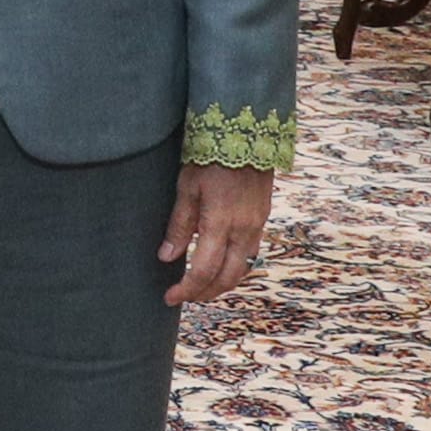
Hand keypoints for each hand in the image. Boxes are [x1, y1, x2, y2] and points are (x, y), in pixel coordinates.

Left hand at [162, 165, 272, 306]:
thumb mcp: (187, 188)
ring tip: (201, 287)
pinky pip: (251, 253)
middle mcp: (244, 230)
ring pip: (242, 268)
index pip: (203, 271)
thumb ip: (179, 225)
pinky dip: (235, 267)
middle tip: (184, 297)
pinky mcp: (262, 218)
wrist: (246, 133)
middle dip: (205, 293)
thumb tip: (167, 257)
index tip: (170, 297)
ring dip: (222, 283)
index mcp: (220, 224)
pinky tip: (221, 265)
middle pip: (227, 277)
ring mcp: (257, 225)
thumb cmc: (210, 157)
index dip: (186, 289)